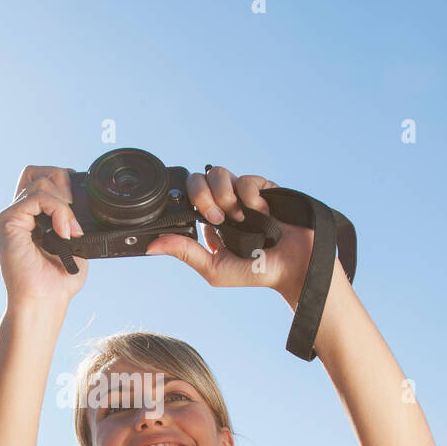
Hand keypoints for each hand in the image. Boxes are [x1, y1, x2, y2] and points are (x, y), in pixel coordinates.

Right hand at [0, 165, 88, 306]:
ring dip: (64, 204)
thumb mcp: (75, 246)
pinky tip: (64, 232)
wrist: (44, 302)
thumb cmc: (57, 282)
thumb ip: (75, 221)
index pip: (43, 181)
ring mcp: (11, 216)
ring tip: (70, 231)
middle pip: (37, 172)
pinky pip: (38, 197)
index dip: (63, 184)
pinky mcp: (7, 221)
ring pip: (40, 182)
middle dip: (62, 181)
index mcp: (31, 219)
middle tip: (75, 209)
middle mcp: (18, 214)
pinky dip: (58, 210)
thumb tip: (84, 205)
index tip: (79, 206)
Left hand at [145, 165, 312, 297]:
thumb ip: (185, 253)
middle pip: (199, 178)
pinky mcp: (263, 188)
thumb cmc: (256, 272)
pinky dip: (250, 196)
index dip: (189, 202)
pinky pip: (246, 179)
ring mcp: (242, 194)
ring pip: (220, 173)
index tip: (199, 218)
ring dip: (226, 196)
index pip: (187, 197)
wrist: (294, 266)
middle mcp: (223, 204)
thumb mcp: (214, 268)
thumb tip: (152, 246)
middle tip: (217, 217)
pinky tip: (260, 212)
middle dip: (204, 195)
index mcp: (208, 221)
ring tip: (240, 217)